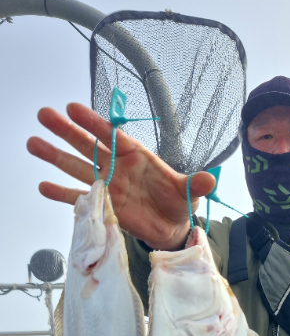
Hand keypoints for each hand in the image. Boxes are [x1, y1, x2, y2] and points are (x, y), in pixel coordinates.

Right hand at [27, 104, 215, 250]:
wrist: (172, 227)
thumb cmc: (179, 202)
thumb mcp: (189, 193)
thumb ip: (195, 184)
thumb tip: (210, 180)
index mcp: (136, 156)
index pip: (112, 135)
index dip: (94, 122)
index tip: (73, 108)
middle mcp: (116, 167)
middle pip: (88, 146)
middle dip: (66, 131)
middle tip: (44, 115)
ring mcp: (107, 185)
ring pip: (77, 167)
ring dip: (55, 157)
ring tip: (33, 143)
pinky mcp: (103, 206)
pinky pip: (79, 198)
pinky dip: (62, 193)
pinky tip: (43, 186)